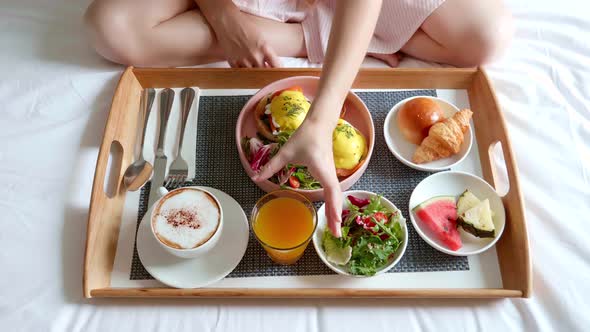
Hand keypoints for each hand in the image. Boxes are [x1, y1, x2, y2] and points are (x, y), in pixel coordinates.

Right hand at [212, 10, 280, 67]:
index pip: (276, 65)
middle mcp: (254, 55)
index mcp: (264, 48)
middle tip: (264, 69)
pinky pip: (240, 71)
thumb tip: (270, 63)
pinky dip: (242, 70)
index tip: (277, 72)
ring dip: (253, 71)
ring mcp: (243, 59)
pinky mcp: (232, 61)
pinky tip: (242, 64)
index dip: (277, 70)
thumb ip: (266, 51)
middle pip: (264, 71)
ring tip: (252, 66)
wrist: (227, 21)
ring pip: (252, 74)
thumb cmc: (244, 25)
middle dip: (265, 71)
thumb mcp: (261, 37)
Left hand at [252, 117, 342, 236]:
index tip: (333, 223)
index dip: (332, 208)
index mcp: (321, 169)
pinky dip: (333, 203)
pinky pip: (334, 191)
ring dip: (335, 211)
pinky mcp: (330, 173)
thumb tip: (255, 176)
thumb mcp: (286, 152)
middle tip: (335, 234)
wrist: (320, 123)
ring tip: (334, 228)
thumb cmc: (305, 136)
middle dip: (336, 216)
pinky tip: (331, 212)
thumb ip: (271, 166)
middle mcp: (329, 173)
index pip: (331, 191)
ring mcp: (331, 173)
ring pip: (336, 195)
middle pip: (336, 198)